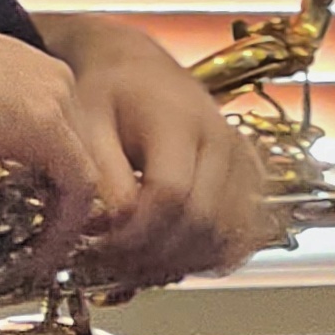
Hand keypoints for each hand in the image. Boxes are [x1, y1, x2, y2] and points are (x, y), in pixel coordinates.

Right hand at [0, 0, 119, 263]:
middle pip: (84, 151)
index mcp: (33, 68)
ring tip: (47, 257)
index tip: (40, 216)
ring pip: (88, 170)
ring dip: (72, 220)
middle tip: (50, 245)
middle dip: (70, 203)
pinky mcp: (45, 123)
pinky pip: (77, 186)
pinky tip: (42, 255)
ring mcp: (56, 98)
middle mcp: (56, 77)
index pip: (67, 132)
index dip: (57, 180)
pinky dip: (66, 225)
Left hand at [37, 13, 268, 286]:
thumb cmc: (110, 93)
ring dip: (177, 262)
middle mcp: (220, 141)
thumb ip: (102, 176)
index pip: (171, 194)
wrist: (141, 70)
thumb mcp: (89, 123)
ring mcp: (239, 162)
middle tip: (112, 265)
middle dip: (153, 254)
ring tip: (134, 265)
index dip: (136, 233)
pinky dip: (201, 257)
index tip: (101, 246)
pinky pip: (235, 234)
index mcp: (180, 121)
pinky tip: (166, 257)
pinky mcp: (245, 179)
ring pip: (222, 235)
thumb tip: (115, 228)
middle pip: (201, 221)